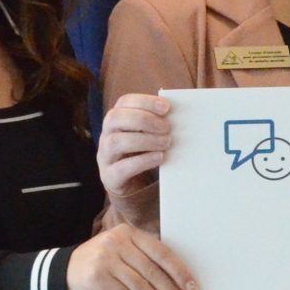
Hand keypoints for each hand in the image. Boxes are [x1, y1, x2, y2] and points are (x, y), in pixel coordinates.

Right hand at [67, 223, 196, 289]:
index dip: (180, 272)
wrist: (67, 271)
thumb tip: (182, 283)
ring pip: (142, 288)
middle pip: (153, 273)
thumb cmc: (106, 262)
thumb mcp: (124, 251)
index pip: (162, 253)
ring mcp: (106, 260)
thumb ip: (147, 258)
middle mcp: (117, 243)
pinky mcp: (98, 278)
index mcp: (130, 233)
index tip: (193, 289)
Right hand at [97, 94, 171, 227]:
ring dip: (144, 140)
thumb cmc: (145, 154)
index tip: (166, 107)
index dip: (144, 102)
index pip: (124, 102)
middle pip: (115, 118)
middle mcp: (106, 135)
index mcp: (117, 120)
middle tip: (167, 128)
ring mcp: (105, 156)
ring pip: (115, 142)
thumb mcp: (151, 136)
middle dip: (144, 120)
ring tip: (166, 143)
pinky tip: (160, 157)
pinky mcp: (111, 177)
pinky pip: (122, 168)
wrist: (133, 188)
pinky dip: (143, 161)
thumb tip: (184, 116)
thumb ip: (160, 125)